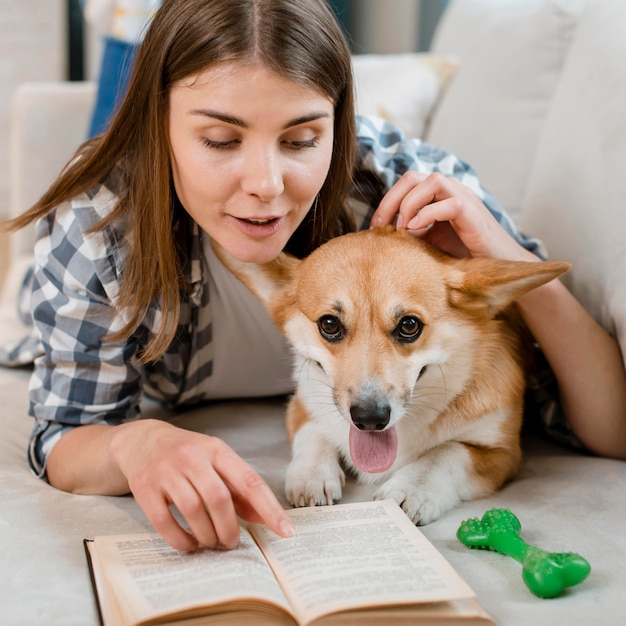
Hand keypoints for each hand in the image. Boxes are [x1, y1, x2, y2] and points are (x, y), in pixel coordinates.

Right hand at [111, 419, 293, 550]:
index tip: (286, 530)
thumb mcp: (217, 461)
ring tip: (212, 543)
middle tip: (232, 543)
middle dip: (229, 528)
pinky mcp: (144, 488)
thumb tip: (266, 518)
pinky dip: (180, 539)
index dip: (269, 508)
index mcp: (217, 450)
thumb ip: (241, 489)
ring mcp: (167, 471)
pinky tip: (189, 544)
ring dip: (207, 535)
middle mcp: (192, 457)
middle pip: (219, 498)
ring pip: (193, 509)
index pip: (249, 480)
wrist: (143, 440)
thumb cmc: (188, 454)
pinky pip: (164, 521)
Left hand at [370, 171, 532, 261]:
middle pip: (412, 177)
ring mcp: (463, 197)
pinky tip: (416, 230)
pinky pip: (449, 203)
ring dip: (408, 204)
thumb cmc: (463, 254)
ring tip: (400, 228)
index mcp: (438, 194)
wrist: (496, 266)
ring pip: (431, 182)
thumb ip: (410, 230)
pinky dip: (428, 214)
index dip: (386, 203)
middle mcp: (450, 190)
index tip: (375, 227)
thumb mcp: (429, 240)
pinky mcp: (473, 213)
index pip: (405, 185)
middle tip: (380, 226)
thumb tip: (382, 232)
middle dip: (390, 201)